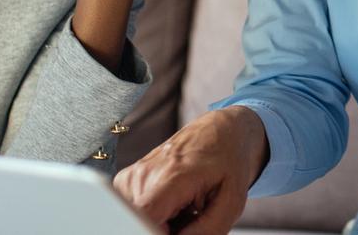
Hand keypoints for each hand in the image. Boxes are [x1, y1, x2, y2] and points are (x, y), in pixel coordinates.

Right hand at [114, 106, 269, 234]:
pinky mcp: (126, 182)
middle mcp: (144, 174)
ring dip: (161, 224)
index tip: (176, 229)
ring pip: (138, 221)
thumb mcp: (232, 201)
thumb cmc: (228, 162)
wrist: (219, 133)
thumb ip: (209, 229)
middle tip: (189, 217)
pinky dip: (155, 216)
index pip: (144, 216)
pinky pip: (136, 213)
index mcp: (172, 176)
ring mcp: (131, 177)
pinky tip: (172, 206)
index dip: (153, 231)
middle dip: (165, 230)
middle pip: (141, 223)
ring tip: (183, 208)